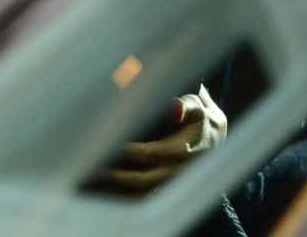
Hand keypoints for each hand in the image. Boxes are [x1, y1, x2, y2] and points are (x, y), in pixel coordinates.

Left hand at [99, 84, 226, 192]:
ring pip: (142, 196)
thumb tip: (173, 107)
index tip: (105, 144)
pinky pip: (143, 200)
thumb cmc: (199, 117)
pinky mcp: (166, 190)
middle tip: (91, 168)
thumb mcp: (197, 106)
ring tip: (93, 183)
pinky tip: (104, 192)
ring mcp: (171, 185)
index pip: (150, 154)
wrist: (215, 138)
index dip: (127, 151)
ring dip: (118, 192)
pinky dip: (124, 199)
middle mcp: (177, 172)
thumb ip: (184, 106)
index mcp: (183, 151)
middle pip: (143, 181)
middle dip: (116, 177)